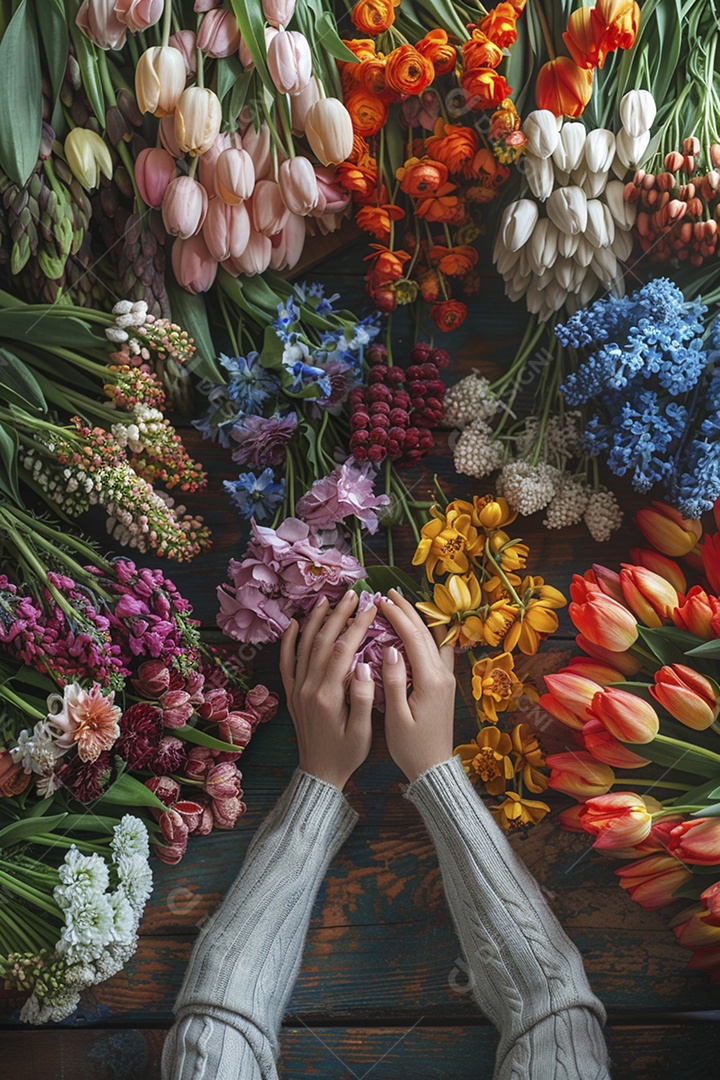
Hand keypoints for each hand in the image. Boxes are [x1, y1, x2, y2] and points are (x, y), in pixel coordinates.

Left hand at [280, 591, 377, 790]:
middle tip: (354, 594)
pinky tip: (293, 624)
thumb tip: (365, 666)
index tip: (372, 608)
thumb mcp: (362, 732)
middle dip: (339, 614)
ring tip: (328, 600)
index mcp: (328, 696)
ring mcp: (297, 689)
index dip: (358, 625)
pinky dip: (288, 641)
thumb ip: (364, 698)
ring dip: (316, 620)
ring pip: (304, 646)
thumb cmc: (346, 754)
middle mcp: (308, 688)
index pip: (343, 650)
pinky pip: (286, 662)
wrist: (318, 774)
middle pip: (323, 641)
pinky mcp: (291, 693)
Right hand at [380, 588, 456, 781]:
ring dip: (420, 618)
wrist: (434, 768)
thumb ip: (394, 681)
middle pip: (427, 632)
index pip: (413, 638)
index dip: (397, 616)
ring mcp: (447, 678)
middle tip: (389, 593)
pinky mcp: (446, 684)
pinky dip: (429, 633)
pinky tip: (420, 628)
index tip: (380, 600)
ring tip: (403, 603)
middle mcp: (443, 675)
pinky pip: (440, 649)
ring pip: (437, 638)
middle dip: (408, 610)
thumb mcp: (396, 717)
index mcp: (430, 681)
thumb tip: (390, 649)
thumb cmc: (410, 747)